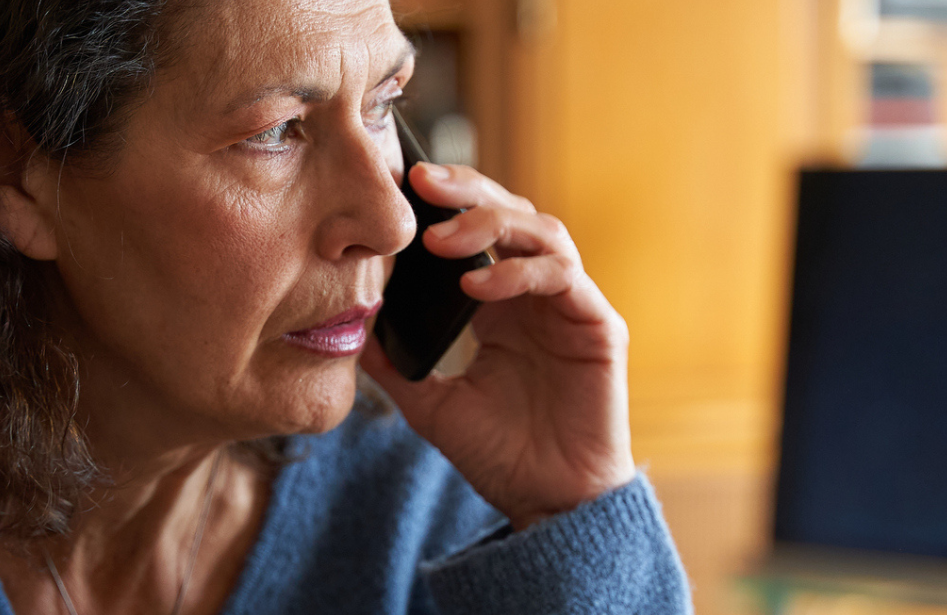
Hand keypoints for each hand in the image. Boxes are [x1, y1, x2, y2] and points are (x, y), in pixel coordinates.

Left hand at [362, 162, 636, 530]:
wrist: (547, 503)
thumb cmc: (499, 454)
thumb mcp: (429, 403)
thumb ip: (393, 363)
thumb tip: (349, 327)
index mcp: (500, 302)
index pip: (477, 229)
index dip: (445, 202)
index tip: (398, 185)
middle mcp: (537, 293)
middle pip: (511, 212)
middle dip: (466, 191)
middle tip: (420, 183)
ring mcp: (571, 305)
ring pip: (541, 231)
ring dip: (490, 224)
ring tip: (441, 238)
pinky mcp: (598, 326)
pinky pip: (563, 278)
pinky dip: (521, 272)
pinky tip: (478, 286)